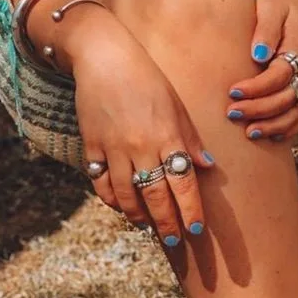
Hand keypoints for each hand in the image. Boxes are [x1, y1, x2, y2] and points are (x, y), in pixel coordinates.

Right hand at [71, 21, 213, 247]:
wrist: (104, 57)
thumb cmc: (146, 78)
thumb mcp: (175, 104)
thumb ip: (189, 137)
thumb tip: (206, 167)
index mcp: (167, 134)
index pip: (182, 182)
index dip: (190, 209)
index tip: (196, 229)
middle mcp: (140, 145)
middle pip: (156, 196)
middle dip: (167, 223)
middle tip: (175, 239)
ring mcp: (113, 147)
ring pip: (126, 196)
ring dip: (138, 216)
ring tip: (148, 227)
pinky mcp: (91, 146)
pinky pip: (101, 183)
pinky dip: (111, 199)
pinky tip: (121, 206)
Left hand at [225, 0, 297, 142]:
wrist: (296, 6)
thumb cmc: (277, 6)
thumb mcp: (270, 6)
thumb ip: (265, 28)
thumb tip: (258, 54)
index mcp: (297, 48)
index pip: (279, 75)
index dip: (257, 87)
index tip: (233, 91)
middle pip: (287, 98)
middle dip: (260, 109)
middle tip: (232, 113)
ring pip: (296, 112)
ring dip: (273, 125)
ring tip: (249, 132)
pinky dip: (287, 129)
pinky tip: (268, 136)